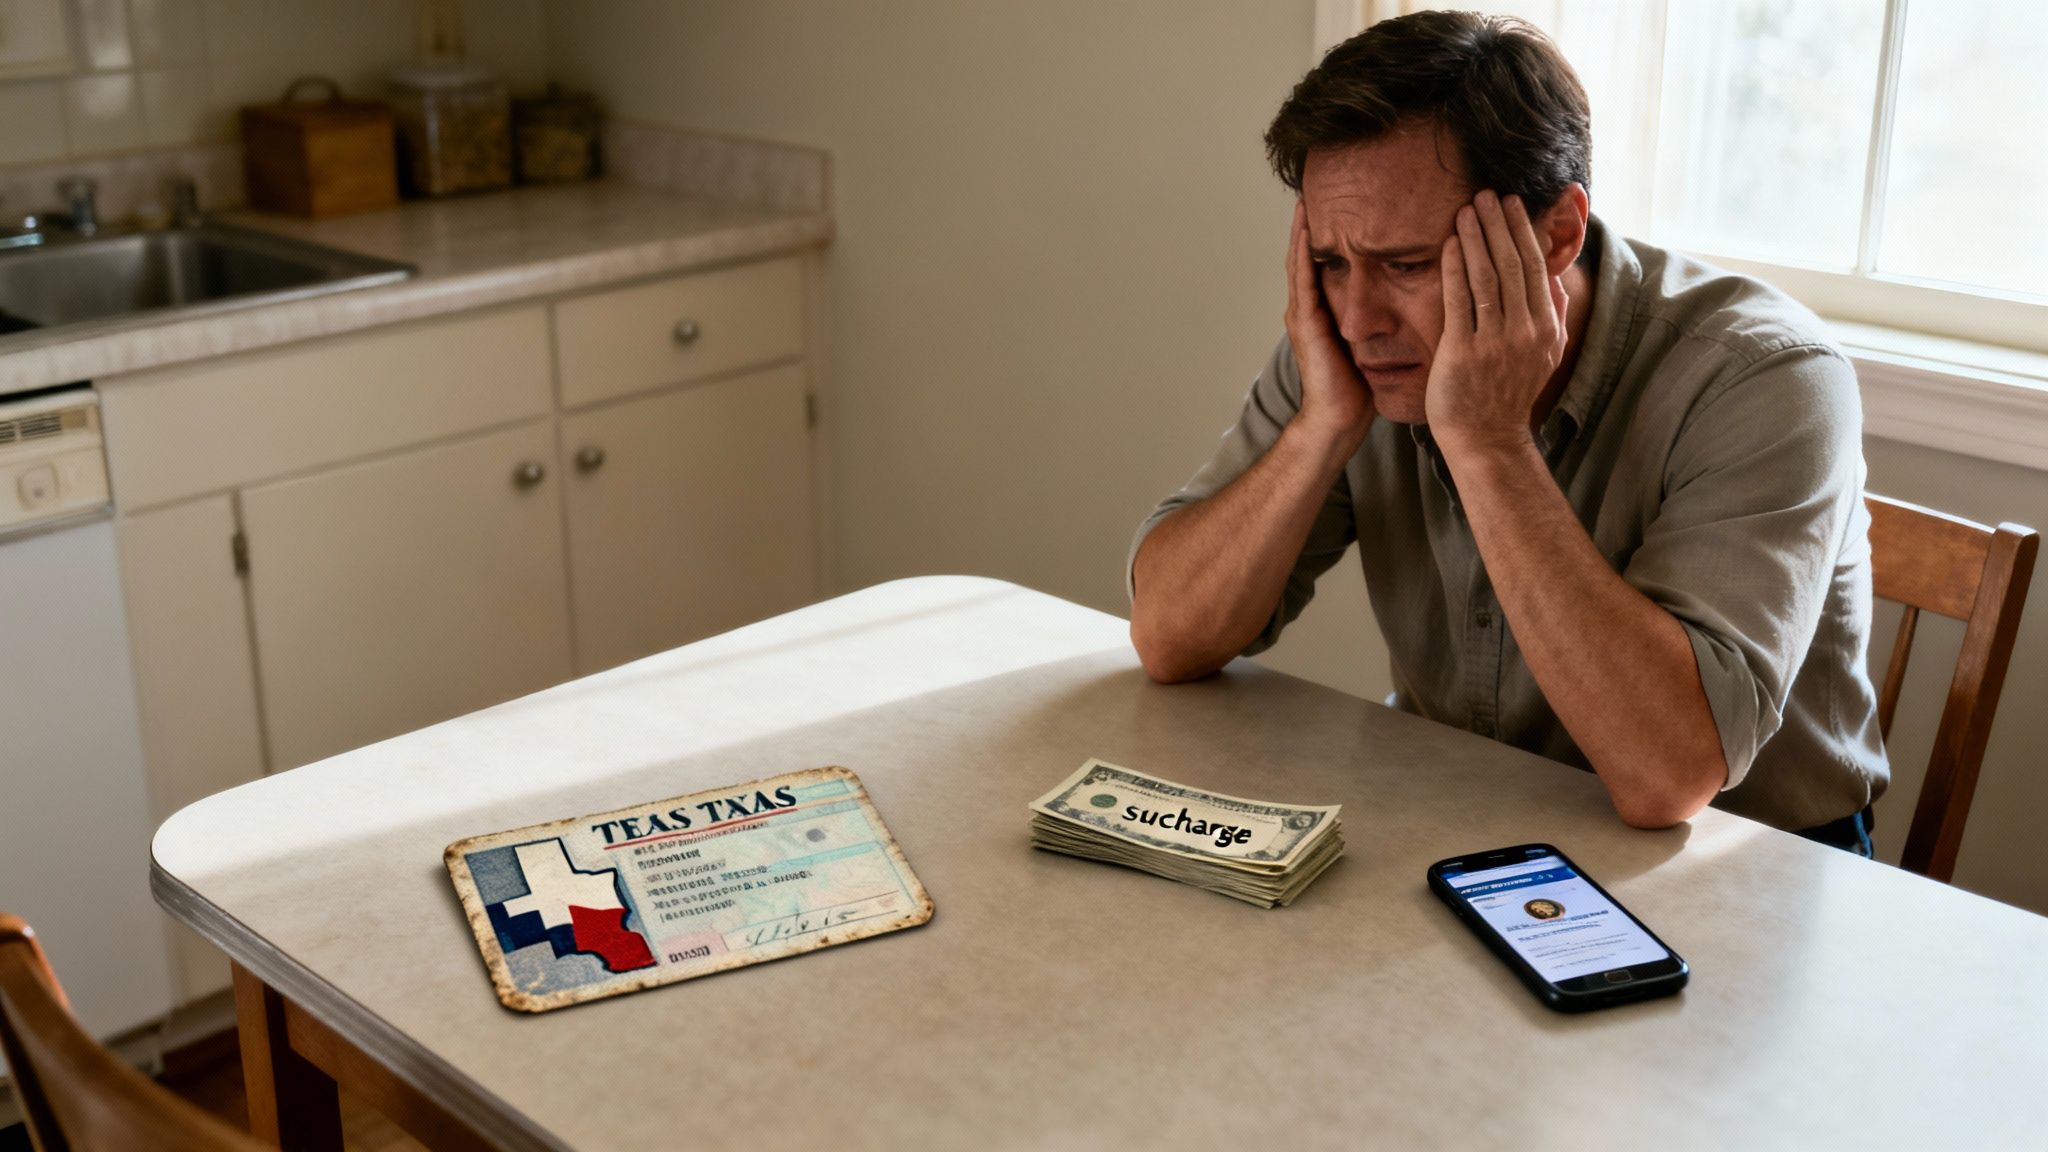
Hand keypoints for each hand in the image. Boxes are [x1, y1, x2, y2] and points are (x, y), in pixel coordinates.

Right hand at [1285, 200, 1373, 445]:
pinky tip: (1307, 227)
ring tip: (1306, 197)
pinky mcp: (1305, 323)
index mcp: (1327, 312)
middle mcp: (1310, 308)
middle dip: (1314, 224)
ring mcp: (1303, 314)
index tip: (1346, 204)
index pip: (1329, 264)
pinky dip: (1302, 251)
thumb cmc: (1359, 390)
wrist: (1339, 420)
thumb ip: (1383, 320)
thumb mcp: (1375, 345)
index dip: (1335, 235)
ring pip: (1301, 260)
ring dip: (1302, 228)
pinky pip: (1302, 278)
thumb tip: (1413, 299)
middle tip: (1319, 188)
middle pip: (1310, 255)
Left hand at [1424, 190, 1568, 453]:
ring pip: (1487, 276)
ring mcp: (1494, 342)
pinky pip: (1459, 301)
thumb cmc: (1509, 394)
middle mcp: (1525, 331)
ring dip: (1475, 238)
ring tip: (1465, 210)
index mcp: (1546, 327)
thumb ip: (1555, 317)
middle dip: (1498, 225)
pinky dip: (1454, 268)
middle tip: (1485, 194)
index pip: (1536, 267)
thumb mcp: (1546, 355)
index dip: (1522, 231)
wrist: (1486, 438)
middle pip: (1513, 264)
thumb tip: (1557, 282)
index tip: (1510, 204)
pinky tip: (1447, 244)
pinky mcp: (1463, 353)